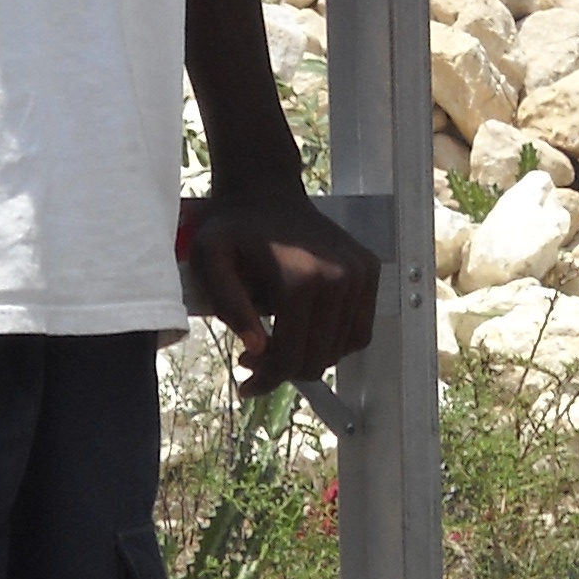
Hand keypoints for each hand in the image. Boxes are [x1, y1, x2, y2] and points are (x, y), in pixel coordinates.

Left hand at [184, 179, 381, 396]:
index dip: (266, 380)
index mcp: (302, 279)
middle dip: (284, 370)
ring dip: (310, 357)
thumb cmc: (232, 229)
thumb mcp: (209, 260)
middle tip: (255, 363)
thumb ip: (228, 304)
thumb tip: (258, 348)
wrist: (266, 192)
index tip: (245, 386)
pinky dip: (335, 341)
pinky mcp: (370, 271)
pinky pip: (359, 330)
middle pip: (318, 358)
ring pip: (342, 349)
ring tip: (278, 344)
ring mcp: (360, 274)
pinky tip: (306, 330)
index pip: (290, 356)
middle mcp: (341, 278)